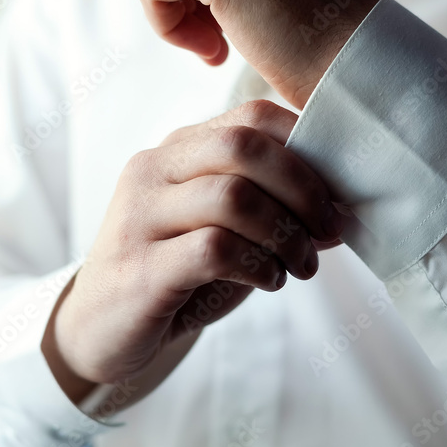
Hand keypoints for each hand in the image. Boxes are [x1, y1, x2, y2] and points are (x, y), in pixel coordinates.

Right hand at [42, 100, 344, 402]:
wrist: (102, 330)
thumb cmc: (178, 274)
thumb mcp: (229, 231)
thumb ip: (277, 209)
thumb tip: (344, 206)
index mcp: (178, 150)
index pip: (251, 116)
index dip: (307, 145)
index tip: (339, 189)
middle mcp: (154, 170)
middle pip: (242, 146)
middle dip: (303, 187)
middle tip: (329, 228)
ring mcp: (140, 216)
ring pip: (232, 196)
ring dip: (285, 234)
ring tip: (301, 265)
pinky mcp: (140, 267)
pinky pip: (214, 249)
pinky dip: (258, 264)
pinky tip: (269, 280)